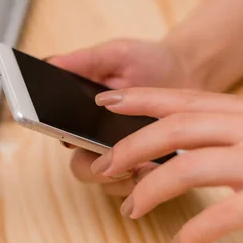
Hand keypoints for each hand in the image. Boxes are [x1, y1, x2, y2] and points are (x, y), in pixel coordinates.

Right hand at [48, 39, 204, 195]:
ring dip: (124, 179)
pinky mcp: (148, 168)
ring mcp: (124, 159)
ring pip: (110, 184)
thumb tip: (53, 63)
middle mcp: (98, 141)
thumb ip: (86, 61)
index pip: (61, 135)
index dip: (64, 140)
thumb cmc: (149, 61)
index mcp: (83, 116)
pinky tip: (160, 167)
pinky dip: (147, 182)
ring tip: (144, 164)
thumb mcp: (117, 54)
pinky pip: (140, 188)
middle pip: (82, 168)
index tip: (72, 139)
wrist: (190, 70)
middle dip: (95, 169)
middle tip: (110, 163)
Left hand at [90, 87, 242, 242]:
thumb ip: (231, 135)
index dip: (141, 100)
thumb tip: (178, 147)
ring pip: (188, 169)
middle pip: (176, 129)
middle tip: (100, 167)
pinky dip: (192, 233)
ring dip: (149, 190)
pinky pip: (221, 216)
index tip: (107, 103)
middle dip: (130, 148)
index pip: (185, 99)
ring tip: (131, 209)